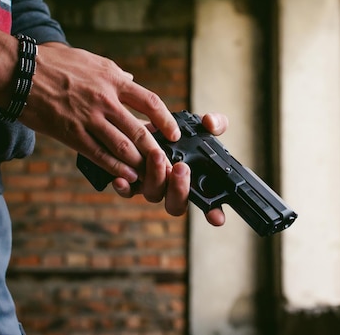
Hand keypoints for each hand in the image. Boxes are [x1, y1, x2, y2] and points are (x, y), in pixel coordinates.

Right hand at [20, 42, 179, 183]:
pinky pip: (99, 154)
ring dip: (138, 162)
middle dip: (155, 149)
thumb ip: (112, 72)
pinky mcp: (71, 133)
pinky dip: (115, 168)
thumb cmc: (52, 62)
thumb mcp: (89, 59)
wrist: (18, 72)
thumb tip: (129, 78)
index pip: (149, 101)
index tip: (173, 132)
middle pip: (139, 130)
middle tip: (164, 160)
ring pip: (122, 146)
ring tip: (148, 172)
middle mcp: (105, 100)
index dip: (165, 120)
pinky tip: (126, 175)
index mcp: (112, 79)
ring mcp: (89, 118)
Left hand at [110, 113, 228, 226]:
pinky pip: (128, 191)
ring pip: (153, 195)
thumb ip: (214, 123)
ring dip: (156, 177)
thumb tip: (210, 123)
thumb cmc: (180, 129)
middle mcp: (174, 190)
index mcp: (195, 182)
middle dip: (179, 189)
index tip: (217, 217)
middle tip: (182, 167)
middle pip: (177, 205)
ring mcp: (153, 187)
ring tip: (157, 154)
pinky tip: (121, 177)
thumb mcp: (201, 123)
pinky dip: (124, 187)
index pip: (209, 205)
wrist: (148, 124)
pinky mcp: (132, 181)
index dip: (214, 213)